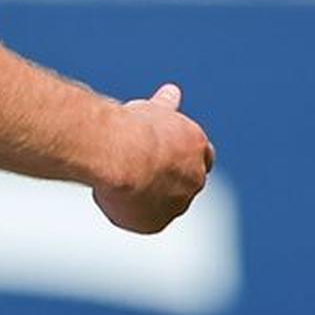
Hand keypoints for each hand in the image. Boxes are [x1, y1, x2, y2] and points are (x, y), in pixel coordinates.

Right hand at [93, 84, 214, 234]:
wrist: (120, 153)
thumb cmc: (133, 127)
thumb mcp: (151, 110)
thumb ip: (164, 107)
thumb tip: (172, 91)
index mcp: (197, 146)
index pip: (201, 156)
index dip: (182, 157)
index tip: (166, 156)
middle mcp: (194, 178)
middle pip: (185, 184)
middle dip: (168, 180)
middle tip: (142, 171)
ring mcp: (177, 204)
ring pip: (163, 204)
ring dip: (148, 196)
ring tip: (122, 181)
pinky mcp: (155, 223)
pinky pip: (143, 219)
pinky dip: (131, 211)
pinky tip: (112, 196)